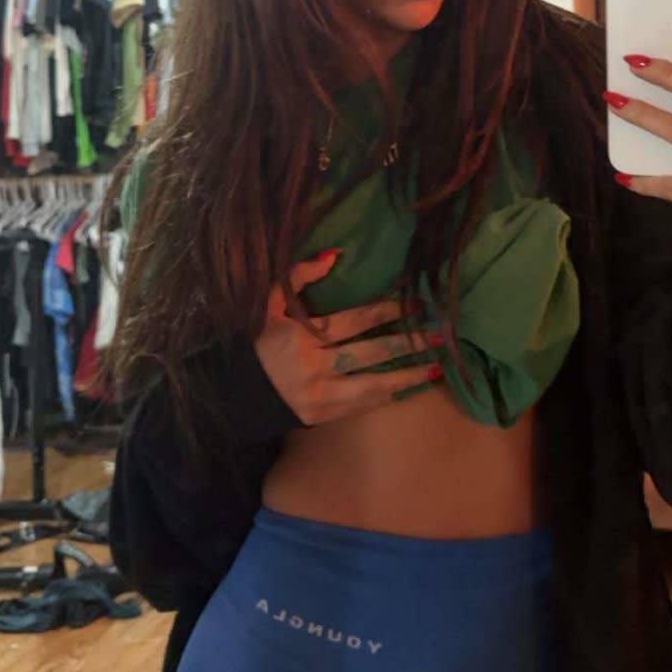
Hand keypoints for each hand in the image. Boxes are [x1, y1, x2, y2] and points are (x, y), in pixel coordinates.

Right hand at [254, 250, 442, 423]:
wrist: (233, 393)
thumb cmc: (256, 343)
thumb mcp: (270, 303)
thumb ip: (298, 276)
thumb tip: (334, 254)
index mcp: (302, 336)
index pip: (353, 321)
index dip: (386, 311)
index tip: (415, 304)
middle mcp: (314, 367)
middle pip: (369, 354)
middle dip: (406, 344)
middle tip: (439, 336)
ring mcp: (319, 396)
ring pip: (371, 386)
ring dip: (405, 377)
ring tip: (436, 369)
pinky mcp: (320, 417)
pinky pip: (360, 406)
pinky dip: (385, 397)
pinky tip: (406, 389)